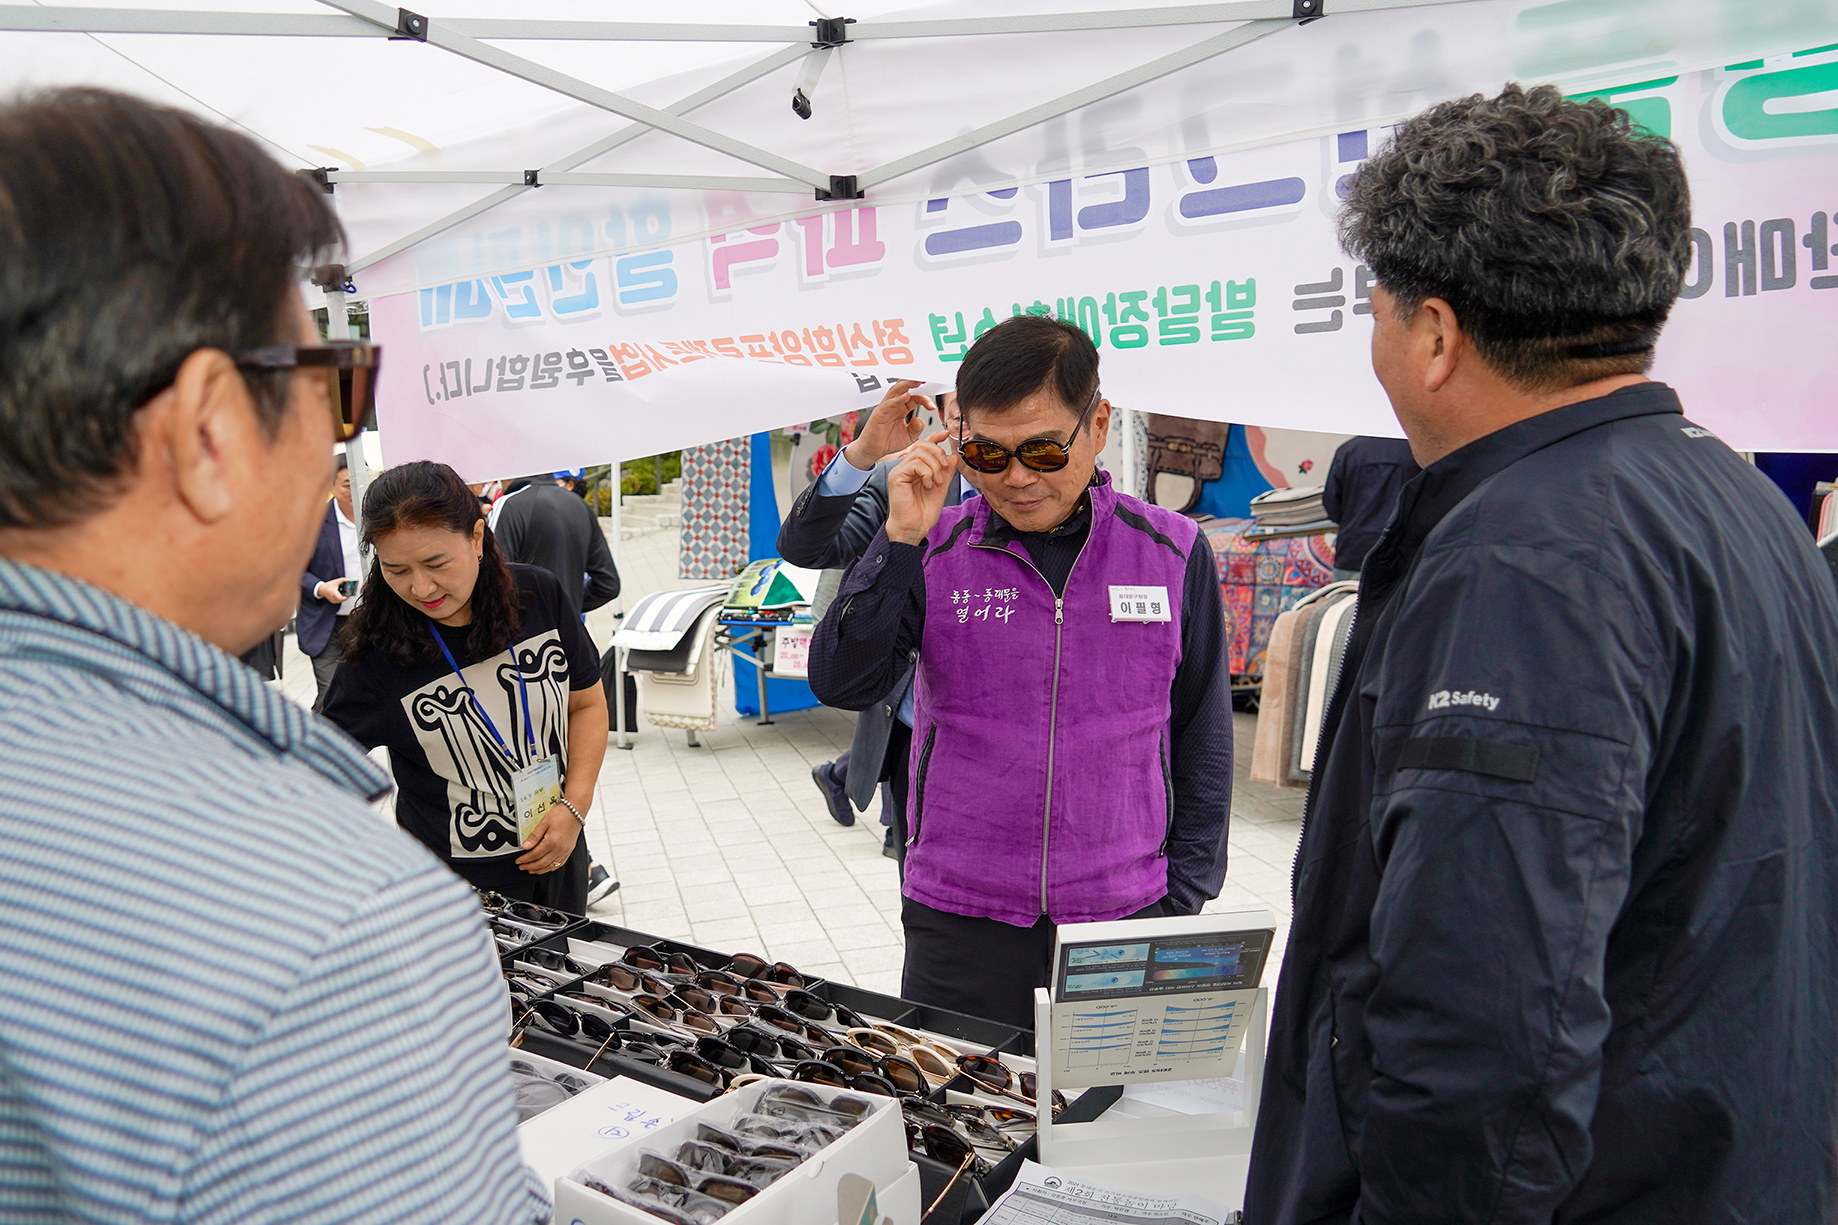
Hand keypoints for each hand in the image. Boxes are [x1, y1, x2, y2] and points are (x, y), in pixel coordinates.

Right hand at [315, 578, 350, 604]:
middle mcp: (333, 598)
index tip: (349, 594)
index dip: (346, 597)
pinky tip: (342, 595)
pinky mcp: (333, 601)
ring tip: (346, 594)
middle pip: (343, 600)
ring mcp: (333, 601)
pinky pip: (339, 601)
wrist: (322, 589)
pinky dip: (341, 599)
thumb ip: (342, 580)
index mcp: (334, 593)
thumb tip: (348, 579)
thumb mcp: (335, 581)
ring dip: (344, 598)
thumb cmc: (328, 585)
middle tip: (349, 593)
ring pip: (341, 601)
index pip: (341, 598)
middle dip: (347, 596)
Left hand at [516, 804, 581, 873]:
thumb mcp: (544, 823)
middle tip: (521, 866)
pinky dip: (549, 868)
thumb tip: (525, 847)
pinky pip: (558, 865)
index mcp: (552, 842)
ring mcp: (565, 852)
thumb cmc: (560, 815)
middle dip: (529, 866)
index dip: (525, 859)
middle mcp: (559, 849)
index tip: (518, 860)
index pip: (535, 855)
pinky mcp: (569, 852)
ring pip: (550, 867)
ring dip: (538, 870)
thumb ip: (534, 836)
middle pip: (541, 863)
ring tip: (530, 869)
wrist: (576, 811)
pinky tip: (544, 868)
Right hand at [843, 379, 932, 469]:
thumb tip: (919, 419)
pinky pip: (888, 403)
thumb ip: (917, 428)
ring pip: (895, 391)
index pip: (915, 398)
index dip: (924, 400)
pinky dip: (897, 399)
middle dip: (914, 383)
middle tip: (924, 380)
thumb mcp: (909, 437)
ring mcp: (886, 408)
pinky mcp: (879, 413)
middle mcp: (894, 405)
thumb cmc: (888, 442)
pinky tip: (906, 396)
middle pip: (905, 389)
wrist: (873, 450)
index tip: (932, 407)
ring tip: (916, 382)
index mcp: (902, 409)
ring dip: (906, 385)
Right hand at [885, 431, 958, 545]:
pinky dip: (927, 473)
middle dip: (938, 454)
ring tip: (936, 482)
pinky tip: (928, 484)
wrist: (914, 528)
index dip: (935, 438)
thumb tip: (953, 456)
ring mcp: (899, 471)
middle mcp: (906, 467)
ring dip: (934, 467)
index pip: (924, 446)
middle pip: (922, 445)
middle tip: (944, 469)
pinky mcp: (896, 476)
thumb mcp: (941, 488)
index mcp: (915, 468)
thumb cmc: (922, 512)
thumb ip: (946, 472)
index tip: (946, 434)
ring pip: (919, 453)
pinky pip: (914, 463)